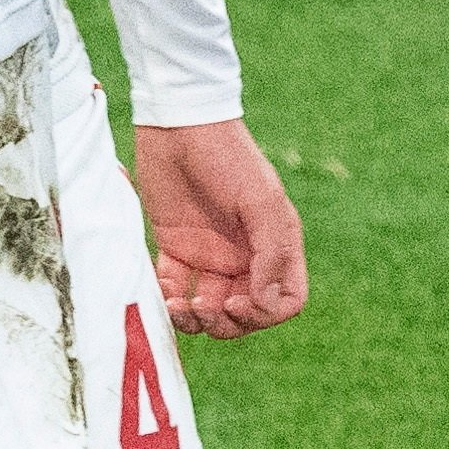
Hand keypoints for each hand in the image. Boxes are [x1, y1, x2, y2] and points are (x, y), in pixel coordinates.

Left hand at [131, 119, 307, 338]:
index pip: (285, 298)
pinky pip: (175, 290)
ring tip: (179, 305)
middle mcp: (245, 254)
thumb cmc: (227, 157)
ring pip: (209, 309)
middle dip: (227, 323)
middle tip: (204, 307)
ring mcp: (210, 254)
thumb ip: (270, 252)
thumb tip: (264, 302)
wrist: (178, 125)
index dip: (266, 313)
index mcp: (274, 243)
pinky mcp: (176, 248)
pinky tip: (163, 291)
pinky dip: (169, 300)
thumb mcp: (259, 199)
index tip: (238, 302)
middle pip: (246, 313)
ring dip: (196, 320)